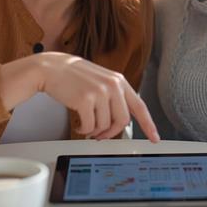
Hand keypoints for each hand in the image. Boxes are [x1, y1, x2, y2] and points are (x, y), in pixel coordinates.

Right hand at [0, 52, 159, 141]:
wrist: (51, 68)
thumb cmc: (74, 76)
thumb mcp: (100, 80)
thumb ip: (114, 95)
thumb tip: (121, 120)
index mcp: (119, 81)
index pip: (139, 106)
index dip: (149, 125)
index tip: (154, 138)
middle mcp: (112, 85)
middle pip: (122, 121)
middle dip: (112, 132)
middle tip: (101, 134)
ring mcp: (99, 92)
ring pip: (105, 125)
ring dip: (95, 131)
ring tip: (86, 124)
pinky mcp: (85, 100)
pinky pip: (89, 126)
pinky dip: (84, 130)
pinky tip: (78, 123)